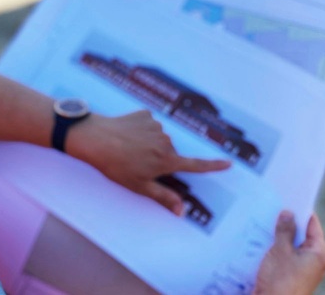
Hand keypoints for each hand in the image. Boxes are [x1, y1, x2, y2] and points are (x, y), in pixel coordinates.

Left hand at [65, 110, 230, 214]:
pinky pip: (149, 124)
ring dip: (149, 143)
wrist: (95, 138)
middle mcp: (166, 142)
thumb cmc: (115, 166)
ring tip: (128, 148)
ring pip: (159, 138)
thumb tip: (182, 210)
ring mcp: (157, 126)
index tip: (228, 163)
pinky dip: (141, 130)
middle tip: (138, 163)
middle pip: (171, 153)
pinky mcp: (146, 114)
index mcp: (167, 160)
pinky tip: (126, 135)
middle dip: (160, 158)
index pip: (196, 165)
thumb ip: (163, 197)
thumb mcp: (139, 186)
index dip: (213, 165)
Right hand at [255, 211, 324, 294]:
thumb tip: (288, 214)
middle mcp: (315, 261)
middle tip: (272, 210)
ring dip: (279, 237)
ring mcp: (303, 269)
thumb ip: (285, 230)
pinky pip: (285, 257)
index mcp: (320, 253)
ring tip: (265, 225)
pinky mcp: (292, 276)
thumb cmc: (281, 281)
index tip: (289, 197)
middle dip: (287, 224)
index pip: (312, 224)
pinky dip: (276, 250)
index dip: (300, 210)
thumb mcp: (281, 250)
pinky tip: (262, 243)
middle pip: (302, 235)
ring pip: (292, 246)